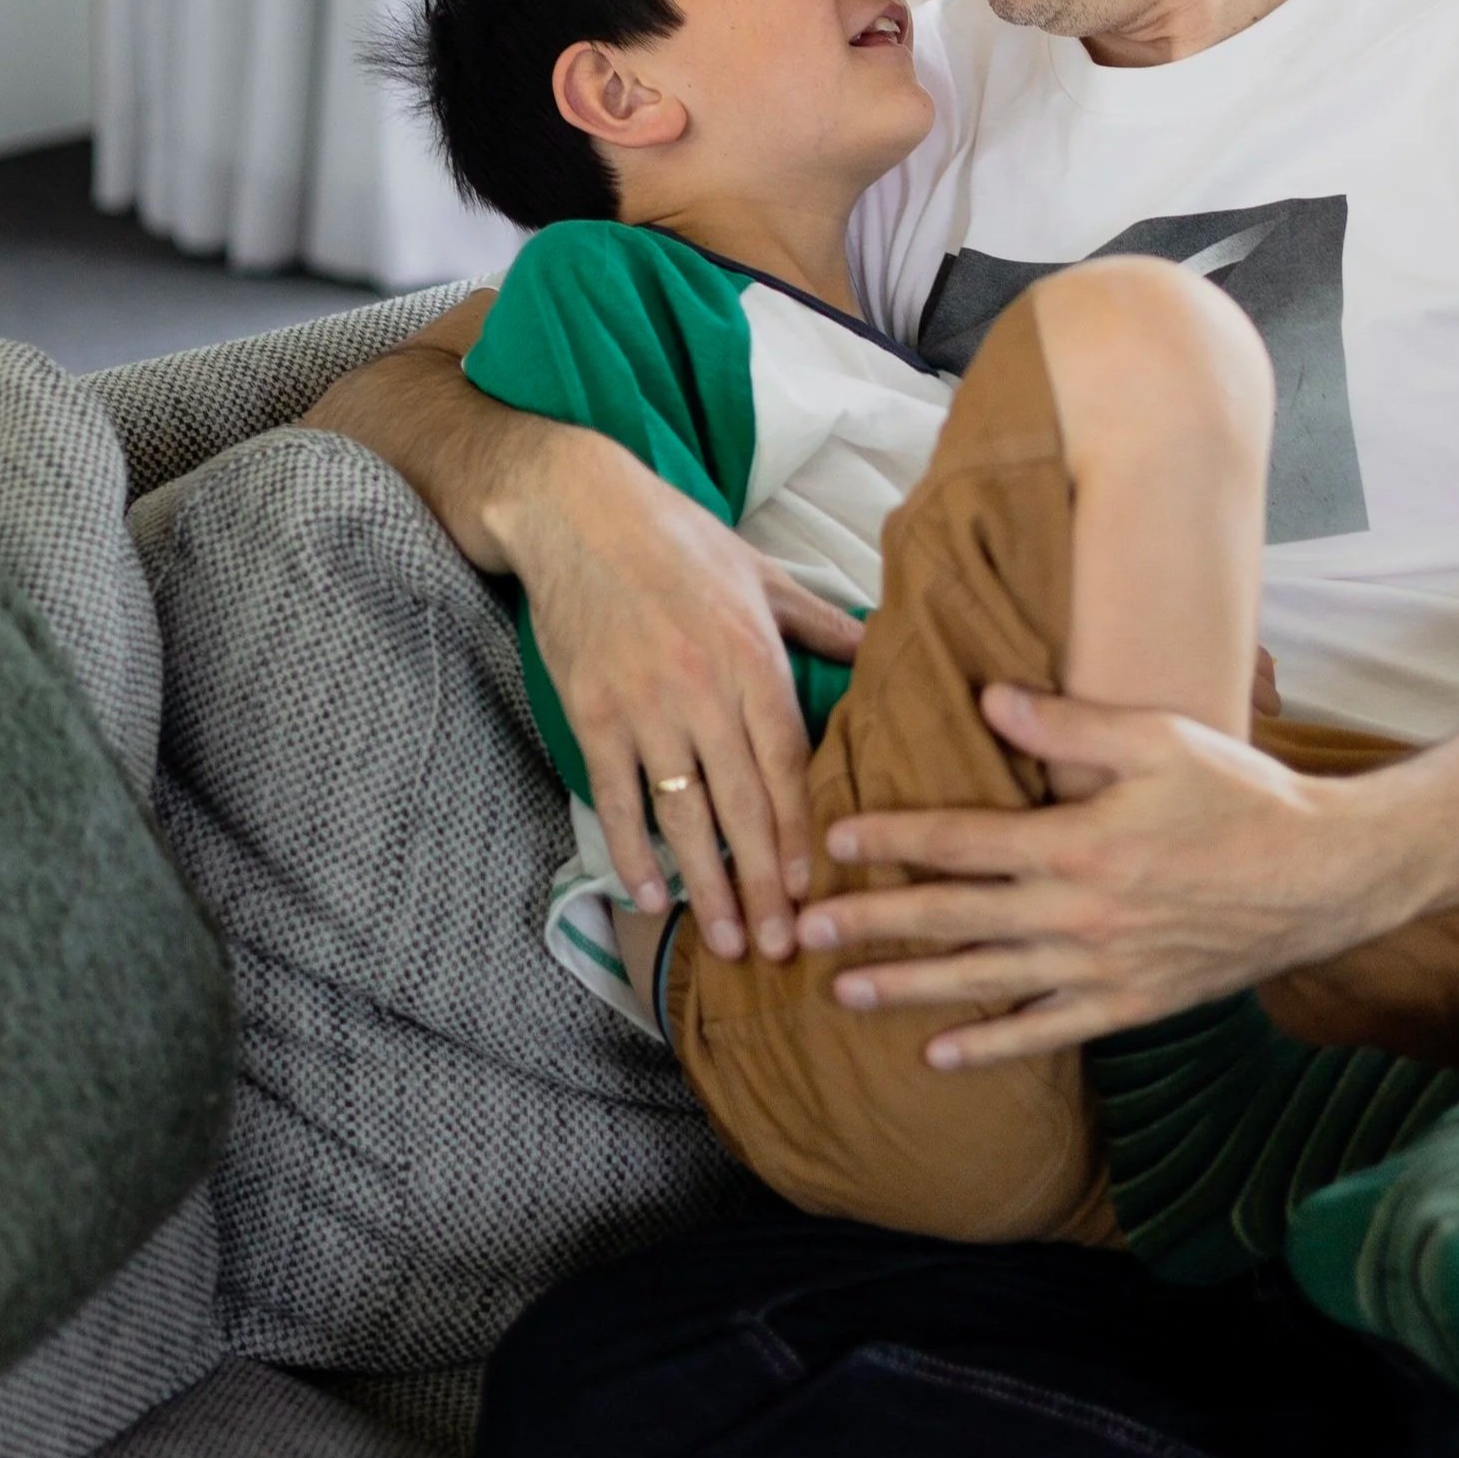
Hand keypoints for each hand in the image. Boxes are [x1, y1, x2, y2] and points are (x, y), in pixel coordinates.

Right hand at [493, 426, 858, 962]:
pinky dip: (632, 853)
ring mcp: (641, 705)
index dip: (801, 832)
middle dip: (763, 884)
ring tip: (728, 941)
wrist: (576, 510)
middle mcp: (701, 689)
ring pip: (682, 813)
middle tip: (781, 948)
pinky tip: (652, 897)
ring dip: (706, 886)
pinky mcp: (591, 713)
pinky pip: (616, 798)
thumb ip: (822, 625)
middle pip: (741, 804)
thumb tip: (882, 650)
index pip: (786, 763)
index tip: (816, 890)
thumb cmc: (679, 540)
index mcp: (753, 656)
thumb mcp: (764, 574)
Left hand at [794, 685, 1414, 1064]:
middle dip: (873, 924)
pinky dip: (989, 1045)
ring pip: (985, 981)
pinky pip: (1045, 1030)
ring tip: (846, 995)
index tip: (833, 842)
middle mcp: (1077, 912)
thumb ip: (1067, 722)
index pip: (959, 841)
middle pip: (953, 918)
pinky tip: (939, 1054)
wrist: (1322, 877)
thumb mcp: (1157, 739)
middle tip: (806, 931)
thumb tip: (989, 696)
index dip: (891, 839)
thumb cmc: (1240, 796)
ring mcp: (1101, 967)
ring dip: (909, 988)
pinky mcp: (1129, 1004)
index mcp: (1077, 842)